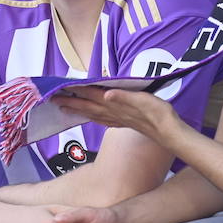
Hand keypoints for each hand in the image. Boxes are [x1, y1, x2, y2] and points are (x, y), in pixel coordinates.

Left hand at [57, 86, 178, 140]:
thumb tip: (106, 93)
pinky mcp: (124, 123)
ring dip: (78, 110)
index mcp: (116, 105)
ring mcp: (118, 120)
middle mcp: (113, 113)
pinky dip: (92, 117)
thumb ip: (124, 97)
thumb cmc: (159, 114)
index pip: (91, 96)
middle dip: (70, 102)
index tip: (59, 89)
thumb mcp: (144, 101)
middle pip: (87, 106)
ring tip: (64, 108)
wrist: (170, 133)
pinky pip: (102, 119)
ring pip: (92, 114)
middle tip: (52, 99)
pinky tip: (91, 117)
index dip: (75, 92)